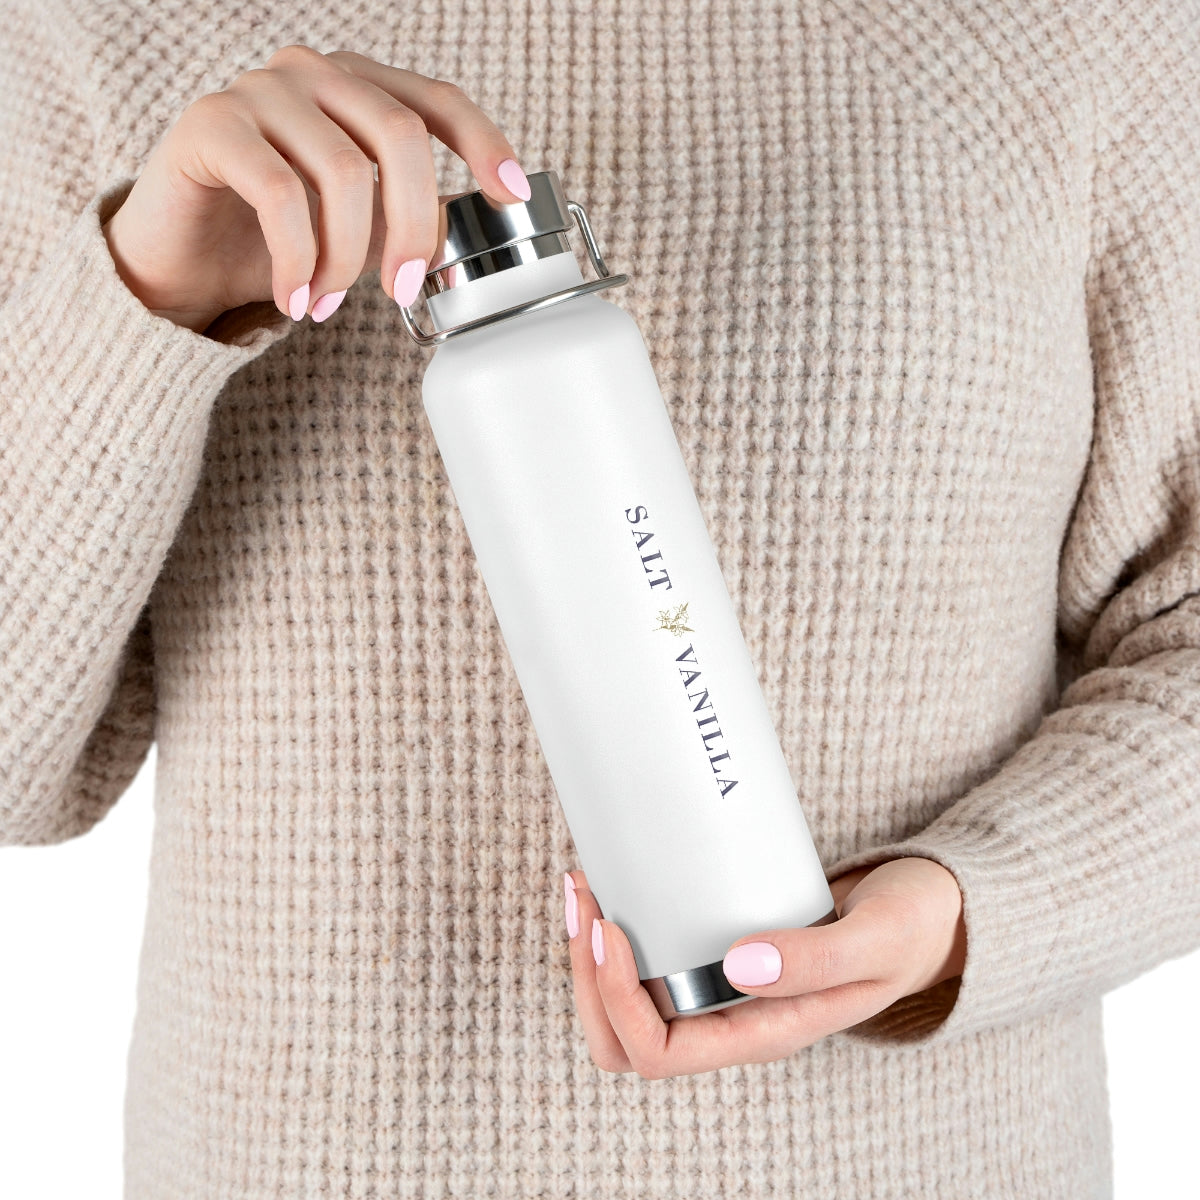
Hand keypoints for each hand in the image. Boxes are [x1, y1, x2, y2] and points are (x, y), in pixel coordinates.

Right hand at [101, 44, 530, 331]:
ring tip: (328, 306)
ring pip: (343, 172)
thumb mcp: (358, 229)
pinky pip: (281, 194)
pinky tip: (296, 298)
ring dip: (344, 258)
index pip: (436, 101)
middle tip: (403, 290)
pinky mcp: (211, 123)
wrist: (178, 259)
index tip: (511, 195)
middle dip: (414, 226)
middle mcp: (312, 73)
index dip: (483, 143)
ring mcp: (260, 90)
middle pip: (400, 136)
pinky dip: (299, 260)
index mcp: (357, 88)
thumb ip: (406, 215)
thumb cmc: (273, 239)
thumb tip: (469, 230)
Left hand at [562, 856, 966, 1078]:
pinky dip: (619, 930)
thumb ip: (816, 960)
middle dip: (587, 978)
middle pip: (626, 1040)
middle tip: (585, 900)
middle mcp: (732, 1021)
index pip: (661, 1053)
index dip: (618, 1000)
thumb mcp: (876, 940)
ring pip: (625, 1006)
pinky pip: (650, 963)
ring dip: (591, 955)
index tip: (613, 929)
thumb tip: (738, 966)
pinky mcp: (718, 954)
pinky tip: (616, 885)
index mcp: (764, 1033)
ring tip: (585, 887)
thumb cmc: (909, 932)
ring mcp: (723, 990)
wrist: (925, 916)